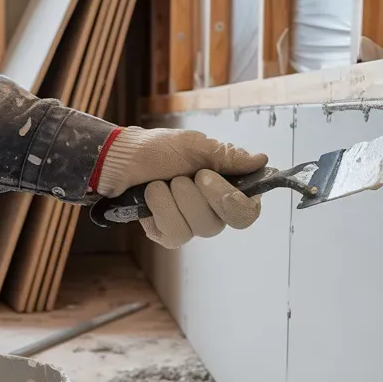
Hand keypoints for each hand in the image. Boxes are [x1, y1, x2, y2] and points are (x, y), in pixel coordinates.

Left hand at [92, 127, 267, 247]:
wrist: (122, 159)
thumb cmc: (160, 149)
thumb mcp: (195, 146)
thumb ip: (228, 157)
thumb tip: (261, 160)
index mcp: (226, 188)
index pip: (247, 211)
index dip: (236, 203)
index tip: (211, 180)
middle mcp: (213, 211)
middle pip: (222, 222)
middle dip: (197, 196)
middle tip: (183, 176)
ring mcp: (191, 225)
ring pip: (197, 229)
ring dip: (175, 199)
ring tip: (162, 182)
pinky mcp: (169, 234)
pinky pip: (174, 233)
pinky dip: (159, 208)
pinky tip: (151, 196)